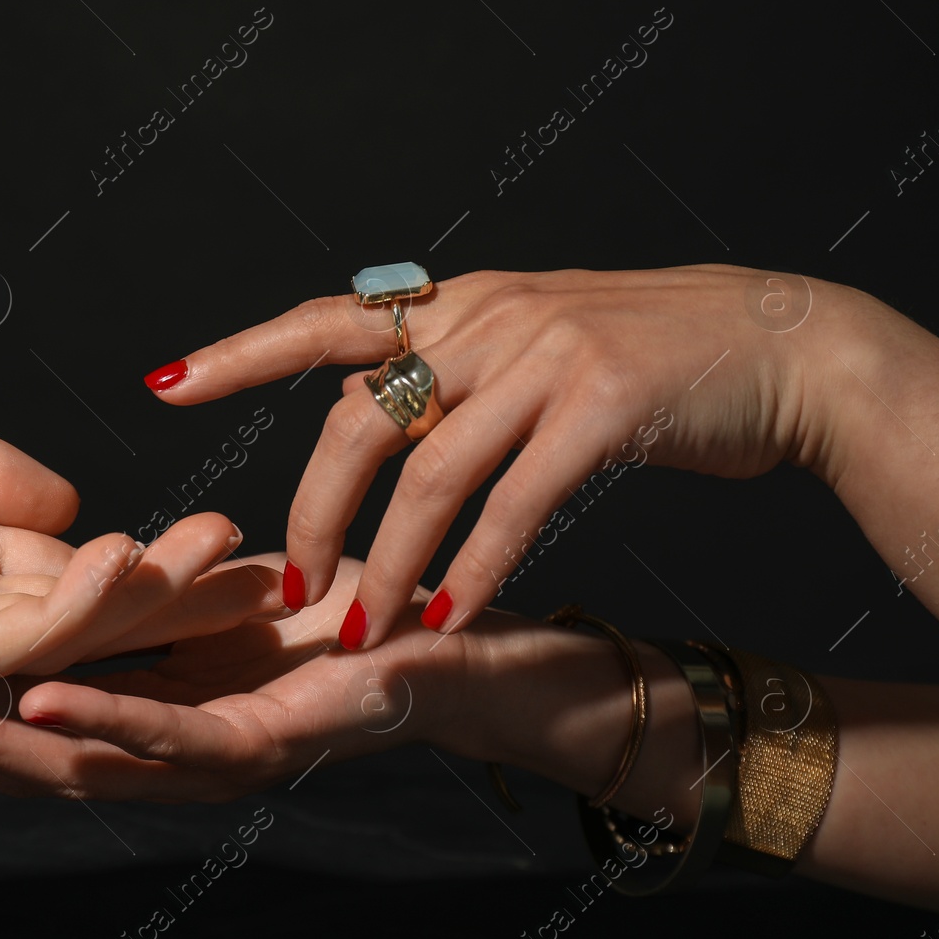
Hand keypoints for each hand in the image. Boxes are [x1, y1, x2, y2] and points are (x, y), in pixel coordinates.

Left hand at [0, 320, 285, 675]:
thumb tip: (69, 500)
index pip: (79, 566)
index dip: (161, 560)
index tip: (241, 540)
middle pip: (88, 612)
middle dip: (182, 597)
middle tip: (275, 576)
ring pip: (57, 632)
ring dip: (146, 600)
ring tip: (223, 557)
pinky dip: (69, 607)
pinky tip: (128, 559)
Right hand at [0, 555, 675, 806]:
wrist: (480, 636)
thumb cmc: (353, 608)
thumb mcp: (225, 593)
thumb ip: (152, 600)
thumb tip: (81, 565)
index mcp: (162, 706)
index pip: (39, 718)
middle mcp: (184, 748)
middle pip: (48, 762)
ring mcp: (229, 755)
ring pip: (97, 766)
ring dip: (1, 752)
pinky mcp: (285, 741)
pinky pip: (185, 736)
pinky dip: (108, 722)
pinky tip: (38, 706)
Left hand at [142, 265, 887, 646]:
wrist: (772, 342)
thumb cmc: (638, 357)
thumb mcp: (527, 339)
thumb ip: (447, 368)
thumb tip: (362, 408)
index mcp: (456, 304)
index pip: (326, 322)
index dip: (243, 352)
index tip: (166, 385)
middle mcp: (488, 321)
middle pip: (361, 419)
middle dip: (316, 512)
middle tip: (292, 590)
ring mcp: (546, 357)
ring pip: (432, 474)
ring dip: (391, 565)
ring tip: (365, 633)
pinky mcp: (605, 406)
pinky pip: (516, 503)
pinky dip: (476, 569)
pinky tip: (448, 620)